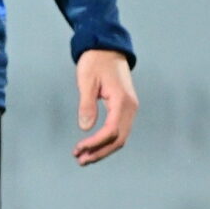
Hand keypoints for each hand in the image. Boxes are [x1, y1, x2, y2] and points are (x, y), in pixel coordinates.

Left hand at [74, 48, 137, 165]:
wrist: (108, 48)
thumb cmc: (96, 61)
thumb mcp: (87, 81)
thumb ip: (87, 105)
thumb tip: (86, 128)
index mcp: (122, 101)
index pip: (111, 131)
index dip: (95, 143)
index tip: (79, 148)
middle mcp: (130, 107)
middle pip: (118, 139)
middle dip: (99, 152)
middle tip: (80, 159)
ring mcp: (130, 109)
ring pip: (120, 137)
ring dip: (103, 149)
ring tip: (84, 157)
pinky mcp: (126, 108)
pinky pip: (119, 130)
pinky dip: (107, 141)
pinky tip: (94, 146)